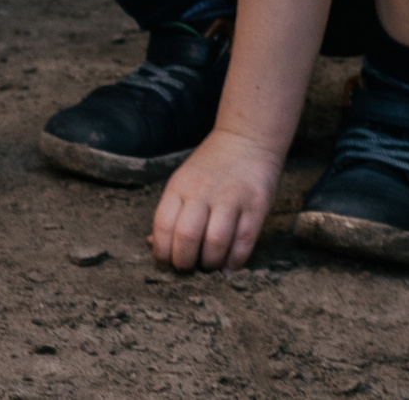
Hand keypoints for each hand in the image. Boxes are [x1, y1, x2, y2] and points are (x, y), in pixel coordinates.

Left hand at [151, 128, 283, 270]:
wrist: (246, 139)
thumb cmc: (210, 167)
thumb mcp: (182, 181)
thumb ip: (171, 212)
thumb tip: (152, 244)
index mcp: (179, 186)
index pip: (163, 224)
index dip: (161, 251)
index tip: (164, 264)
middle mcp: (202, 192)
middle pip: (186, 236)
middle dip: (184, 262)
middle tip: (187, 269)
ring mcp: (231, 199)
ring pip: (215, 242)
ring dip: (210, 263)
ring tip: (208, 266)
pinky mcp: (256, 206)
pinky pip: (244, 241)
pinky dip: (235, 260)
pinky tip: (229, 265)